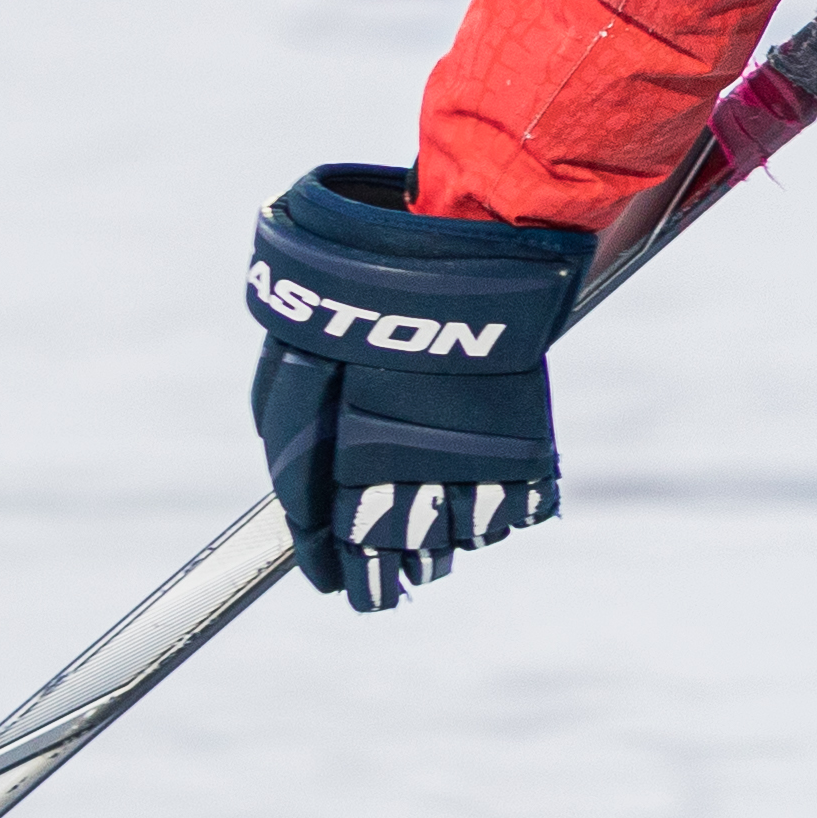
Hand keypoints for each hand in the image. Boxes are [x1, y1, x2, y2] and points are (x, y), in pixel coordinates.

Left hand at [242, 164, 586, 606]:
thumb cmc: (367, 281)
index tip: (345, 585)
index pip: (336, 541)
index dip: (341, 571)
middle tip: (395, 581)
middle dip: (394, 572)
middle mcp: (409, 465)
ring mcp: (472, 457)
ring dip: (448, 542)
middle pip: (401, 552)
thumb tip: (291, 491)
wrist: (471, 232)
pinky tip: (491, 500)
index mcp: (345, 448)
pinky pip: (519, 506)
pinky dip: (506, 510)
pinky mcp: (525, 440)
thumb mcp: (300, 347)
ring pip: (460, 536)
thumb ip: (292, 421)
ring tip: (440, 538)